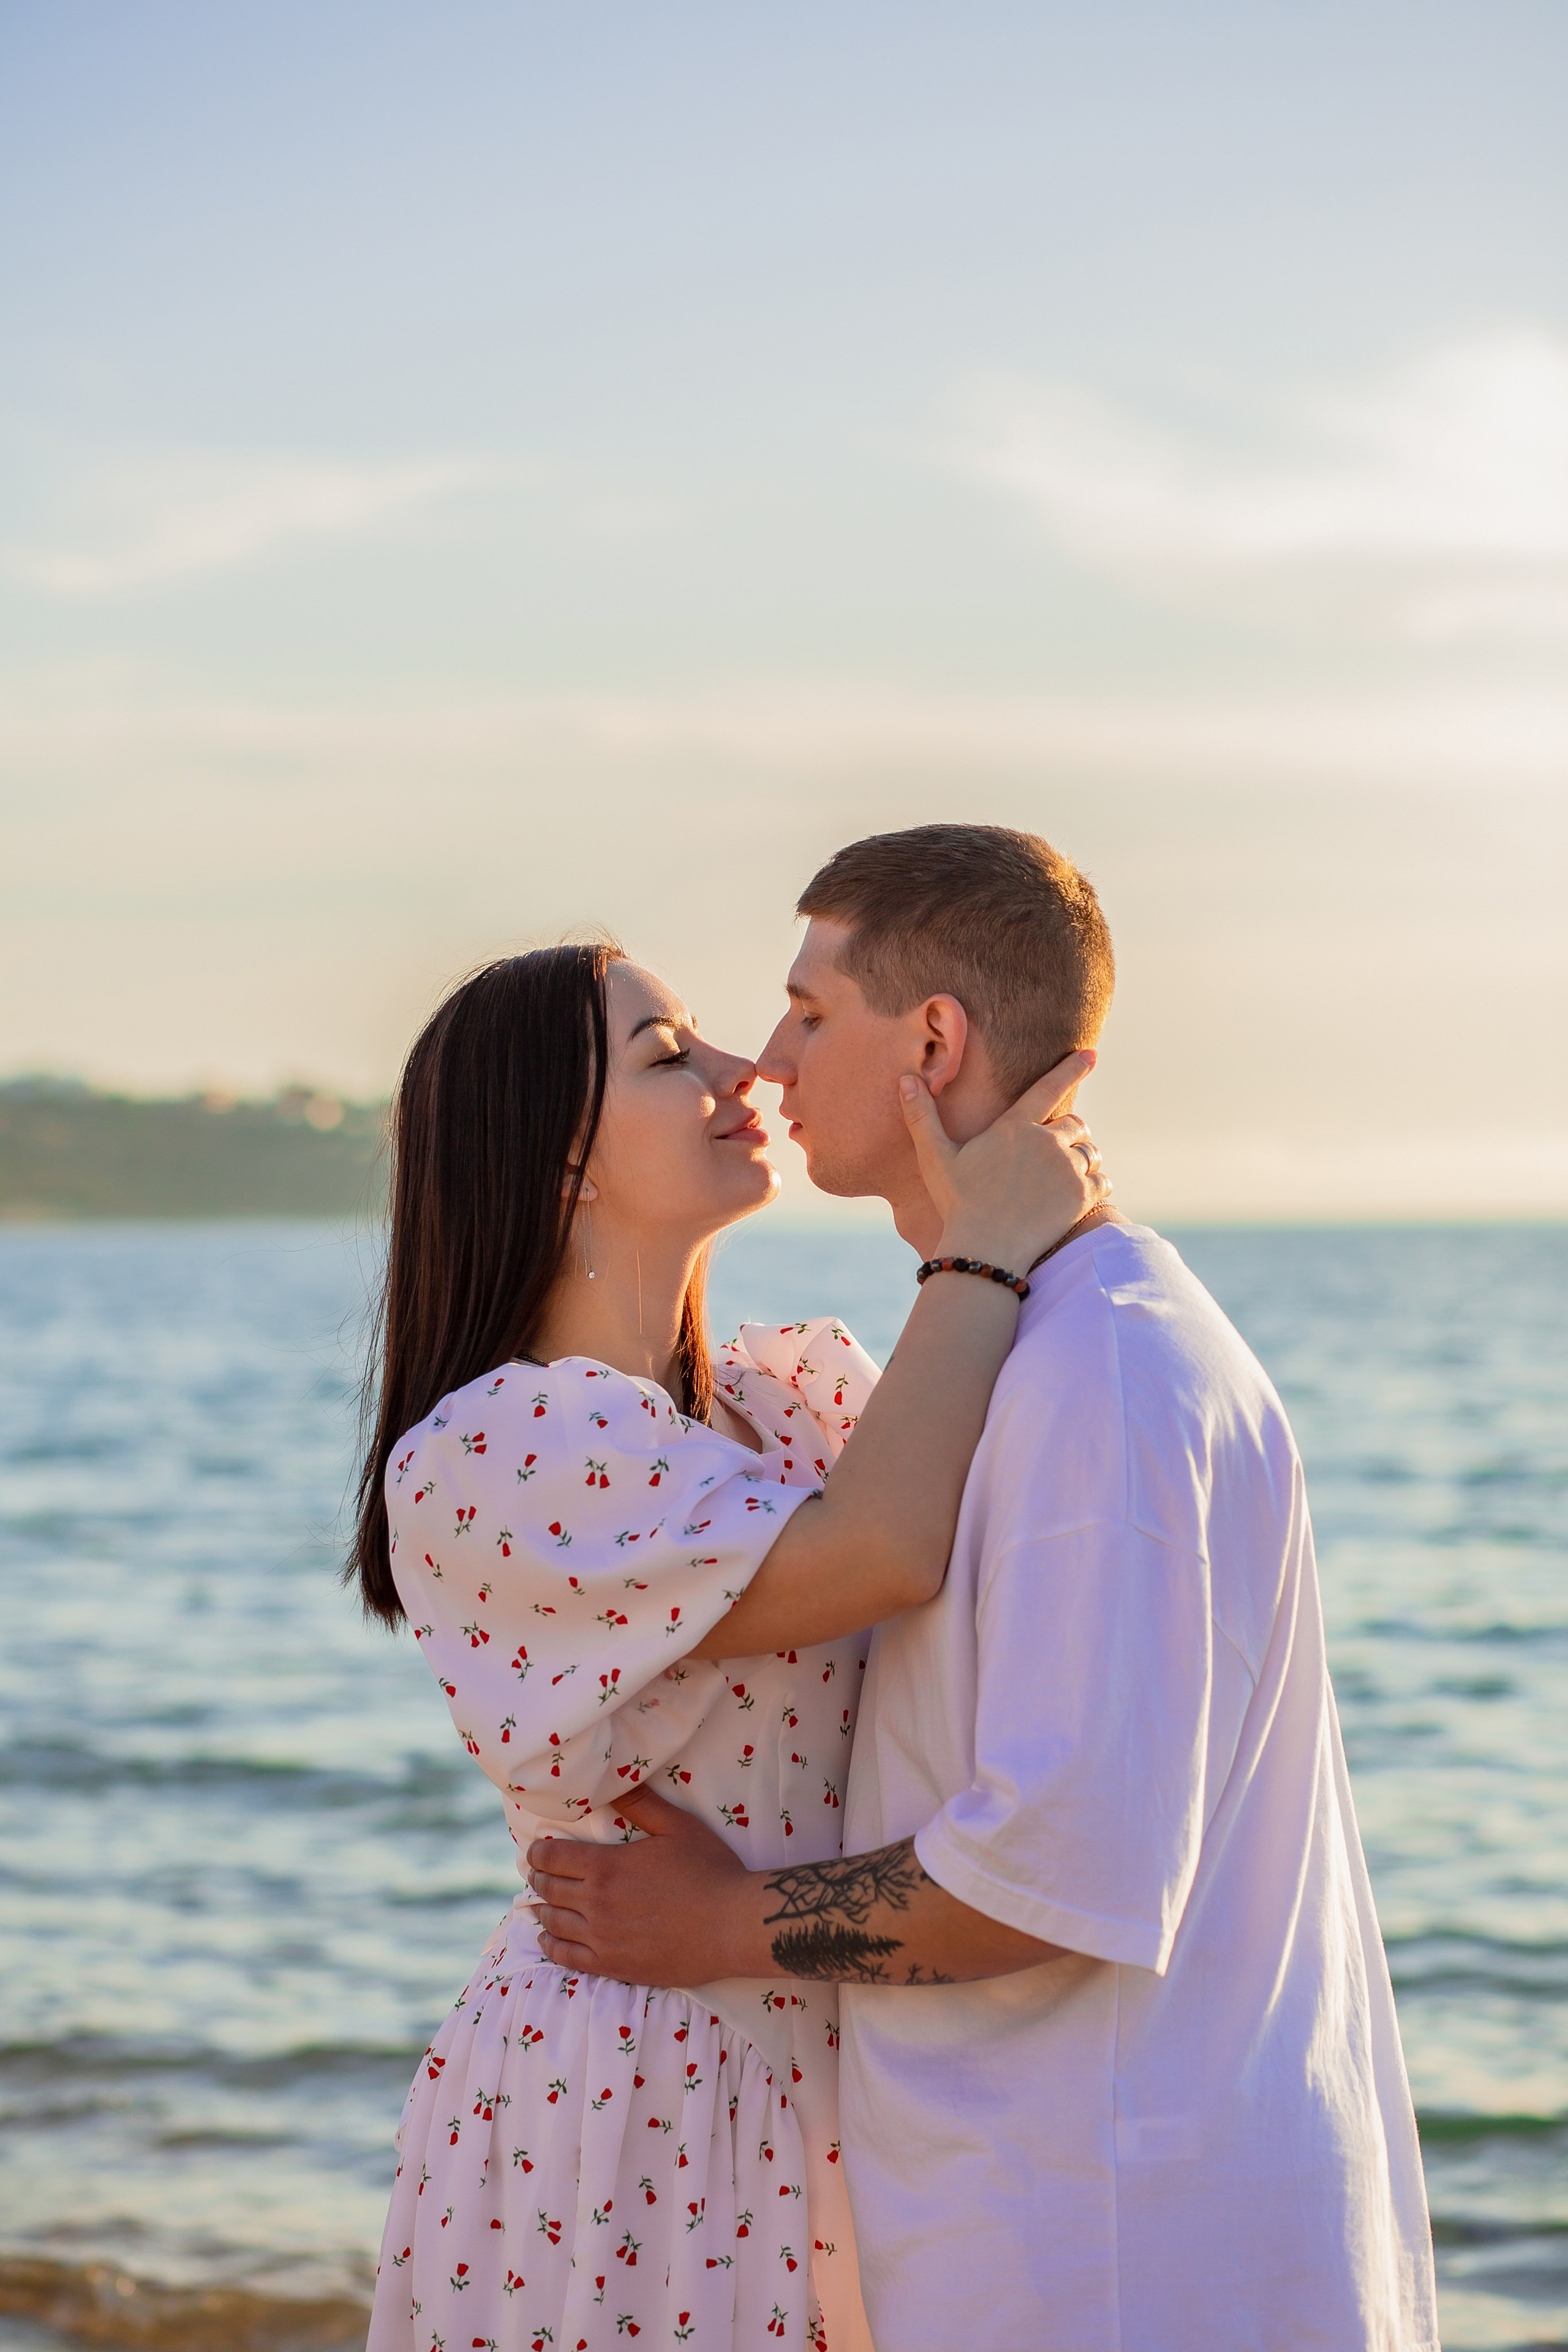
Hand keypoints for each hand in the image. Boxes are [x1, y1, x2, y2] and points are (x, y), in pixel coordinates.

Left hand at [526, 1787, 746, 1985]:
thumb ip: (641, 1804)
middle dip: (539, 1879)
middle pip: (551, 1890)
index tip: (534, 1852)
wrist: (732, 1926)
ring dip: (542, 1911)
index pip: (554, 1858)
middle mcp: (596, 1903)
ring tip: (538, 1906)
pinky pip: (569, 1958)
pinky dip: (552, 1947)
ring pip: (555, 1924)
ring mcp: (603, 1938)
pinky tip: (547, 1941)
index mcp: (607, 1867)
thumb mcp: (677, 1826)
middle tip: (535, 1875)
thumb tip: (611, 1784)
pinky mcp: (614, 1966)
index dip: (539, 1854)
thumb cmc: (709, 1870)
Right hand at [901, 1049, 1110, 1272]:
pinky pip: (1102, 1180)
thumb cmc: (958, 1203)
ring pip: (1090, 1153)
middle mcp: (1046, 1142)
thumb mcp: (935, 1158)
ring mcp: (1066, 1169)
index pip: (1049, 1087)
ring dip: (1082, 1159)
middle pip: (1076, 1124)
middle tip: (1056, 1150)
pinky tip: (1079, 1194)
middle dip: (1070, 1132)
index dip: (1071, 1067)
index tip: (1092, 1053)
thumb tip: (905, 1079)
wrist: (985, 1249)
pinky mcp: (1081, 1197)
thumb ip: (922, 1117)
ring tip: (1065, 1175)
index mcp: (1015, 1127)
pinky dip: (1095, 1184)